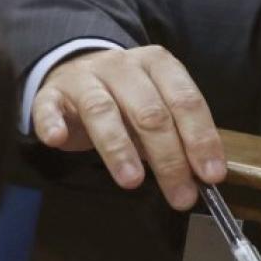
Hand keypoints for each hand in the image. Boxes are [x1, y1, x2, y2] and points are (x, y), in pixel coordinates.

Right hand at [30, 46, 227, 210]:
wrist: (75, 72)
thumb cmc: (125, 99)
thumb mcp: (158, 109)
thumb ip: (180, 137)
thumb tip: (203, 177)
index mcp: (158, 64)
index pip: (185, 101)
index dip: (200, 139)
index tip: (211, 175)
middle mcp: (122, 66)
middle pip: (149, 112)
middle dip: (169, 158)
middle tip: (181, 195)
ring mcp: (84, 78)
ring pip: (103, 111)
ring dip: (118, 148)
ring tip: (133, 181)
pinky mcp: (50, 94)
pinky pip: (49, 107)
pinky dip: (52, 123)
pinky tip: (58, 140)